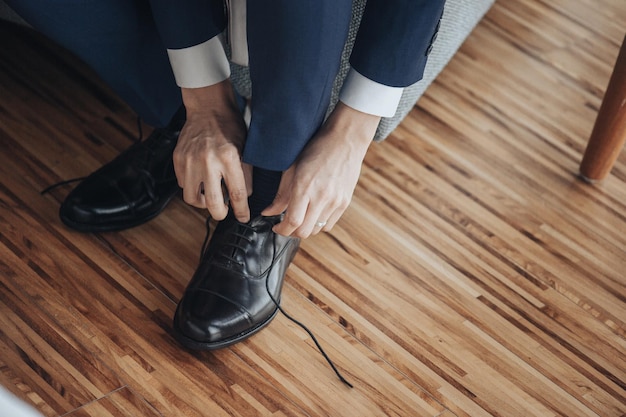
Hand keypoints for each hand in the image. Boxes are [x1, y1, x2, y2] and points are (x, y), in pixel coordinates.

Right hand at [173, 80, 251, 221]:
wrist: (208, 108)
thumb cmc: (231, 127)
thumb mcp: (246, 149)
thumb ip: (247, 174)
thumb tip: (245, 198)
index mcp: (229, 157)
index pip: (237, 194)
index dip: (241, 210)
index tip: (244, 217)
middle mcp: (208, 161)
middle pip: (212, 203)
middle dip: (221, 213)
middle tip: (225, 211)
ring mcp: (190, 160)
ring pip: (192, 198)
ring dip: (203, 203)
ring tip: (211, 196)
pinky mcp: (178, 159)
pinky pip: (183, 184)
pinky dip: (192, 188)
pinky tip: (201, 182)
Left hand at [263, 102, 379, 237]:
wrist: (345, 141)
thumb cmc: (316, 150)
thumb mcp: (292, 168)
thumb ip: (280, 195)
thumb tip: (268, 213)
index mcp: (304, 187)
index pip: (292, 222)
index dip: (281, 230)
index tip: (276, 227)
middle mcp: (321, 197)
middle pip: (304, 232)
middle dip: (291, 233)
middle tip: (286, 225)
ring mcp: (335, 201)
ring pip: (317, 230)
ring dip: (306, 228)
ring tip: (300, 217)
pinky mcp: (345, 203)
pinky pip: (329, 225)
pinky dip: (319, 224)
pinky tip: (314, 213)